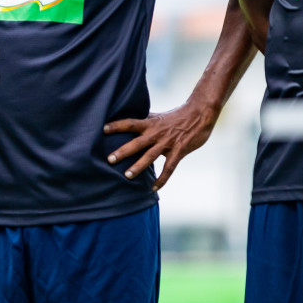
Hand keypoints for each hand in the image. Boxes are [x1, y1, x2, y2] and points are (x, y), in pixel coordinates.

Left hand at [104, 98, 219, 191]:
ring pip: (150, 156)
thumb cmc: (177, 116)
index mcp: (150, 123)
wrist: (200, 114)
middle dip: (123, 151)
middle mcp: (156, 133)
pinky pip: (169, 167)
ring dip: (138, 166)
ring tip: (126, 176)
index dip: (117, 125)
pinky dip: (161, 179)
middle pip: (137, 142)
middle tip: (109, 159)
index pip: (130, 123)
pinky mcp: (179, 150)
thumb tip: (129, 121)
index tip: (102, 129)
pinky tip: (153, 188)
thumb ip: (145, 120)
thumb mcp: (158, 116)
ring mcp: (168, 143)